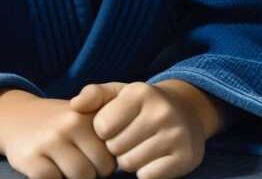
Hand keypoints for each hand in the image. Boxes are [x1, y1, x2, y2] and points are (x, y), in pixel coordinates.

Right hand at [0, 96, 115, 178]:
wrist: (17, 117)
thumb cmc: (61, 124)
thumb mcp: (84, 115)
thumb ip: (107, 133)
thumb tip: (125, 160)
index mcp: (88, 114)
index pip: (113, 153)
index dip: (105, 162)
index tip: (93, 155)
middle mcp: (70, 124)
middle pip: (100, 168)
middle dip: (92, 172)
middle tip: (79, 162)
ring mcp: (50, 140)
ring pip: (80, 176)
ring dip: (73, 178)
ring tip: (64, 166)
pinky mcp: (30, 157)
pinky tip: (48, 169)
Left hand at [71, 81, 219, 178]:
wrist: (186, 111)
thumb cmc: (141, 105)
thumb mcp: (118, 93)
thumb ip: (93, 95)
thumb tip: (75, 106)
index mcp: (140, 92)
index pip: (102, 127)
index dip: (103, 131)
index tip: (115, 125)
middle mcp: (161, 111)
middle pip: (115, 147)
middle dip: (116, 146)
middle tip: (129, 137)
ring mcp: (176, 134)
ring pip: (130, 164)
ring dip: (129, 160)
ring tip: (139, 146)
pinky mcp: (186, 157)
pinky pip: (148, 176)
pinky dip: (145, 171)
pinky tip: (153, 157)